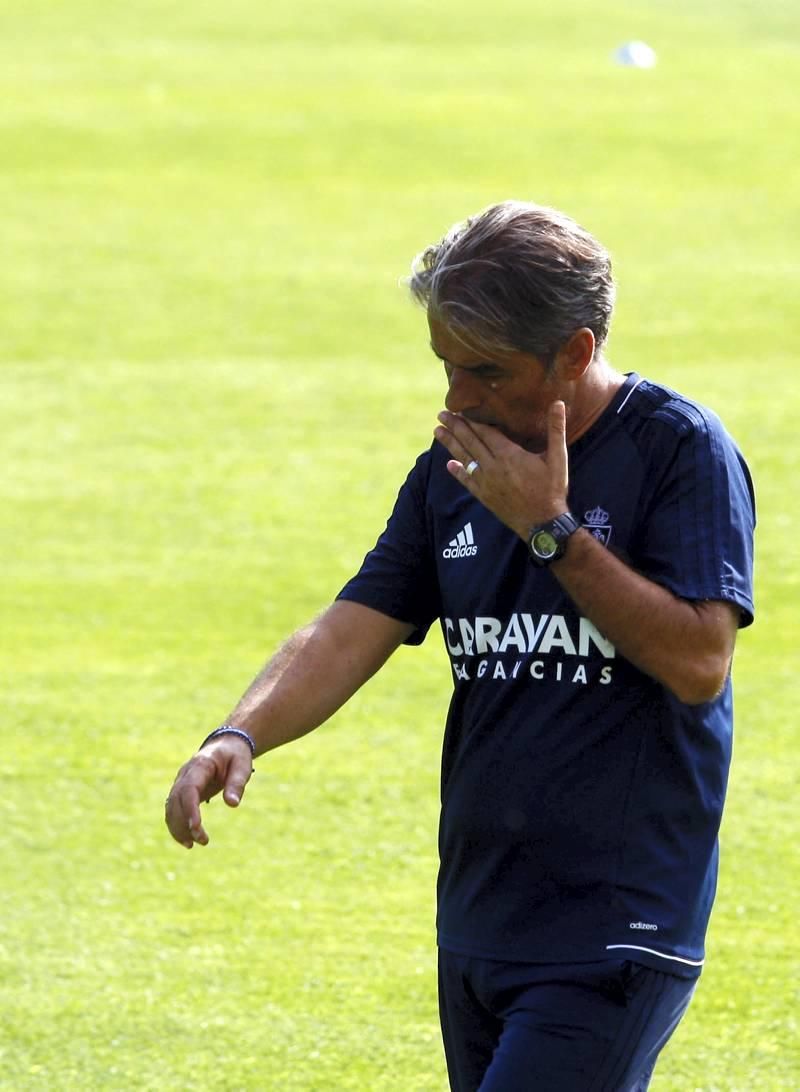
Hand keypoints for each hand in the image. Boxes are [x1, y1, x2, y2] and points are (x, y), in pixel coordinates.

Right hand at [164, 737, 253, 848]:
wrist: (226, 745)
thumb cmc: (235, 755)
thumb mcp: (242, 766)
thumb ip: (237, 783)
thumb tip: (232, 804)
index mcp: (200, 765)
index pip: (189, 789)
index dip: (190, 809)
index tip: (196, 828)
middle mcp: (185, 774)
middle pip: (176, 800)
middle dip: (185, 823)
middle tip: (202, 841)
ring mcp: (181, 782)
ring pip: (171, 807)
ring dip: (178, 827)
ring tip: (192, 845)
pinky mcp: (182, 791)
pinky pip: (173, 809)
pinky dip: (176, 825)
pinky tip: (187, 840)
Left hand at [433, 401, 569, 538]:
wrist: (542, 524)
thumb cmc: (552, 490)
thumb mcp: (558, 458)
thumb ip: (556, 429)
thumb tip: (558, 403)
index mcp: (509, 454)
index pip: (485, 432)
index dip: (471, 420)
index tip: (459, 409)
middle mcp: (493, 466)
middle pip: (470, 442)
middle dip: (455, 427)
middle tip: (441, 414)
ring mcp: (486, 482)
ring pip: (464, 458)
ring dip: (450, 443)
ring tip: (437, 431)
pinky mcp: (484, 496)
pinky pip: (466, 481)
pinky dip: (457, 471)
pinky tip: (448, 463)